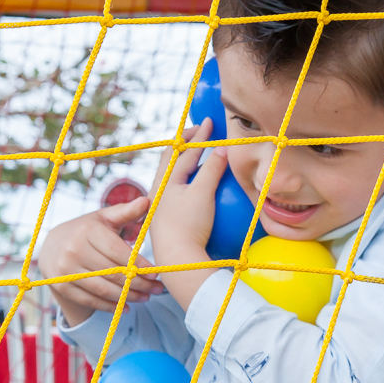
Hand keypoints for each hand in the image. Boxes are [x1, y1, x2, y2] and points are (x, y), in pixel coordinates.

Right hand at [38, 196, 163, 326]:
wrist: (53, 245)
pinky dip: (111, 306)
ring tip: (146, 297)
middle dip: (139, 283)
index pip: (118, 252)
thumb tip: (147, 201)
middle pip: (113, 273)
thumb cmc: (87, 230)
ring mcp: (65, 270)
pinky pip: (91, 300)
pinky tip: (127, 306)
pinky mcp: (61, 286)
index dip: (138, 264)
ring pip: (103, 289)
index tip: (156, 273)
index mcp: (87, 231)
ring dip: (128, 296)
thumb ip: (126, 212)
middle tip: (157, 289)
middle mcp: (73, 250)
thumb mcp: (104, 218)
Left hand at [148, 120, 226, 265]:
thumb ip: (212, 170)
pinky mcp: (166, 218)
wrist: (177, 260)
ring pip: (171, 175)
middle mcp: (159, 189)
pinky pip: (175, 190)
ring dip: (183, 161)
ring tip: (195, 154)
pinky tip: (196, 187)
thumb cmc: (189, 225)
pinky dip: (186, 180)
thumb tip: (224, 149)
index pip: (183, 151)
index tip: (210, 122)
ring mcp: (161, 204)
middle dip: (184, 144)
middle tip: (198, 133)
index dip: (199, 136)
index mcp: (165, 180)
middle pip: (170, 159)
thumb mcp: (203, 194)